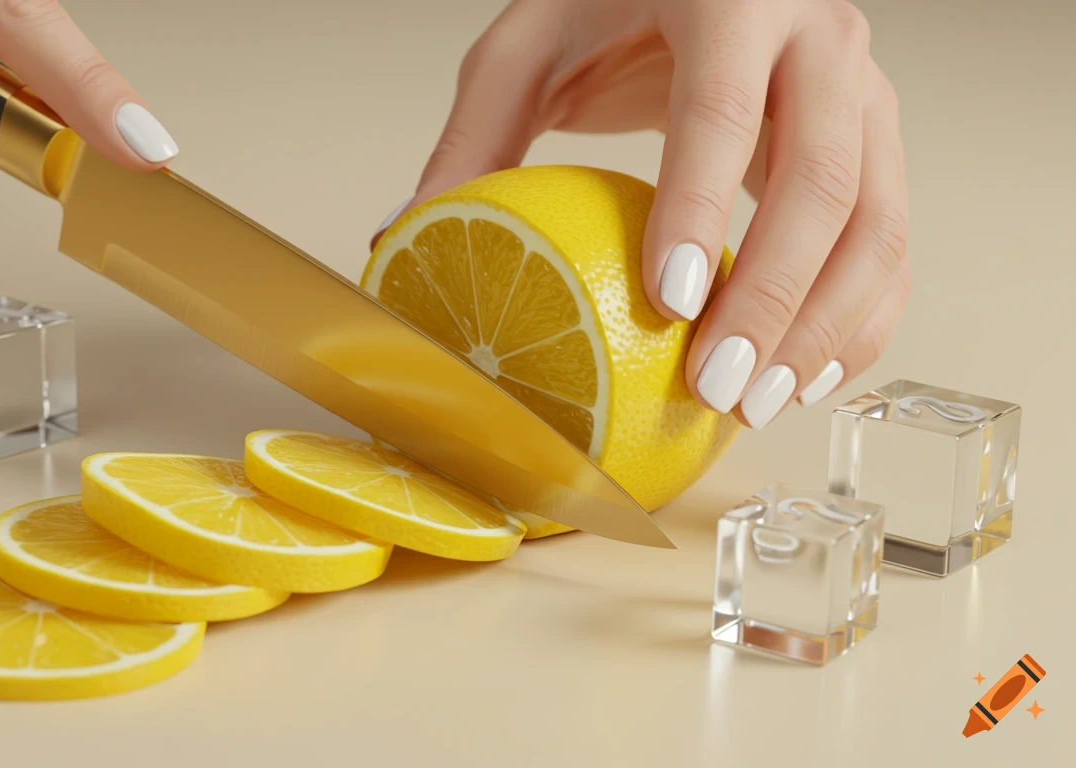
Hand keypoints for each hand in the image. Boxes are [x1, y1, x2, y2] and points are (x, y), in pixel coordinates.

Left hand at [374, 0, 908, 428]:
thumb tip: (406, 233)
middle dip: (775, 295)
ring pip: (877, 220)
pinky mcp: (880, 143)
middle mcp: (818, 38)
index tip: (670, 301)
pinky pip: (892, 241)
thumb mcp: (530, 45)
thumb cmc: (616, 3)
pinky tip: (806, 375)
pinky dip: (862, 317)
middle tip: (713, 385)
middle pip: (822, 178)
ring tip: (754, 402)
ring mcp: (865, 91)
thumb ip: (476, 132)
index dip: (701, 210)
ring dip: (825, 325)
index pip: (721, 111)